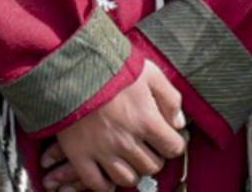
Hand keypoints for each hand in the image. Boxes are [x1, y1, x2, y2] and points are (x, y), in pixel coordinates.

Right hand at [44, 62, 185, 191]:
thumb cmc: (113, 70)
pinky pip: (96, 183)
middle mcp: (127, 141)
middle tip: (148, 148)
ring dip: (133, 172)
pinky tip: (110, 177)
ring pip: (127, 178)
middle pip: (151, 166)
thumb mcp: (151, 74)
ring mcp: (102, 151)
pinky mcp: (80, 156)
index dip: (173, 144)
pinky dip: (105, 185)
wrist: (72, 72)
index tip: (167, 139)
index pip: (173, 148)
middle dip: (155, 158)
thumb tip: (179, 123)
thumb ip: (170, 99)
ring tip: (131, 161)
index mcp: (147, 121)